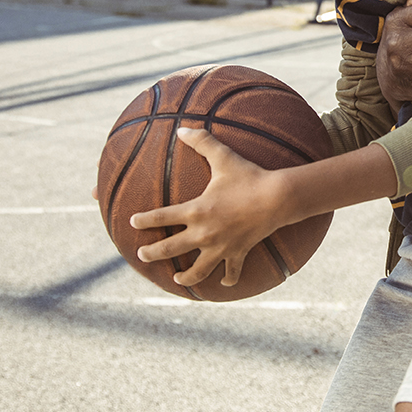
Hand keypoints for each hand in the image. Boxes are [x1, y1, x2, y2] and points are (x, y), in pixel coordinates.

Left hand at [128, 128, 286, 287]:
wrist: (278, 198)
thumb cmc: (250, 176)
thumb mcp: (224, 157)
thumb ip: (202, 142)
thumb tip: (182, 128)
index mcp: (196, 210)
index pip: (161, 217)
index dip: (144, 220)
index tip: (133, 223)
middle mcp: (204, 232)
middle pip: (170, 248)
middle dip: (152, 252)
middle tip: (142, 254)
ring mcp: (221, 246)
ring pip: (198, 270)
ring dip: (185, 276)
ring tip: (176, 276)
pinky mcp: (238, 252)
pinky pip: (232, 272)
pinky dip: (227, 279)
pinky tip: (223, 283)